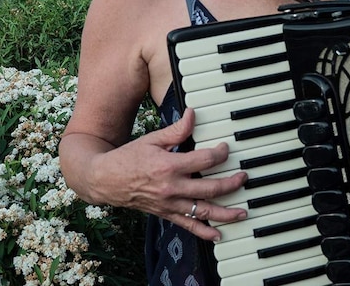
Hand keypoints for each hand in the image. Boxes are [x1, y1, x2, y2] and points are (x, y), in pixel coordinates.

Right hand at [96, 108, 247, 240]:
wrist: (106, 179)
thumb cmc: (128, 158)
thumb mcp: (152, 139)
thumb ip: (176, 130)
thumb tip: (193, 115)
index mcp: (169, 166)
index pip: (205, 160)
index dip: (221, 153)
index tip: (225, 148)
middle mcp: (172, 187)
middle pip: (211, 188)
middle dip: (232, 183)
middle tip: (243, 177)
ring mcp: (170, 204)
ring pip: (204, 211)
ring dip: (226, 213)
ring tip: (242, 212)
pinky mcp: (166, 214)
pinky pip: (188, 226)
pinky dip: (204, 232)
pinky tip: (218, 234)